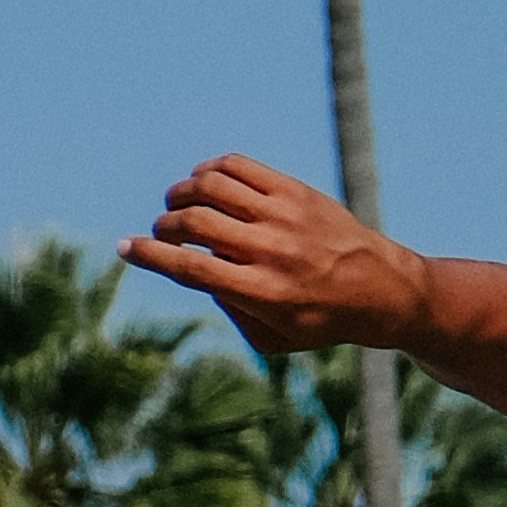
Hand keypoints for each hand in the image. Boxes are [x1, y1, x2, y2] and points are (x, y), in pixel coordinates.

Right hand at [120, 153, 420, 357]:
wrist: (382, 289)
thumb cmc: (321, 320)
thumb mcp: (274, 339)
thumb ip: (231, 310)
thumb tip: (196, 268)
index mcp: (263, 294)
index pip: (192, 268)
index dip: (150, 256)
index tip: (125, 247)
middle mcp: (271, 252)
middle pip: (196, 222)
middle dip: (166, 225)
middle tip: (163, 232)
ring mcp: (284, 216)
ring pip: (213, 185)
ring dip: (182, 192)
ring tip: (178, 203)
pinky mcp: (294, 190)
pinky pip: (239, 166)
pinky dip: (210, 170)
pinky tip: (204, 182)